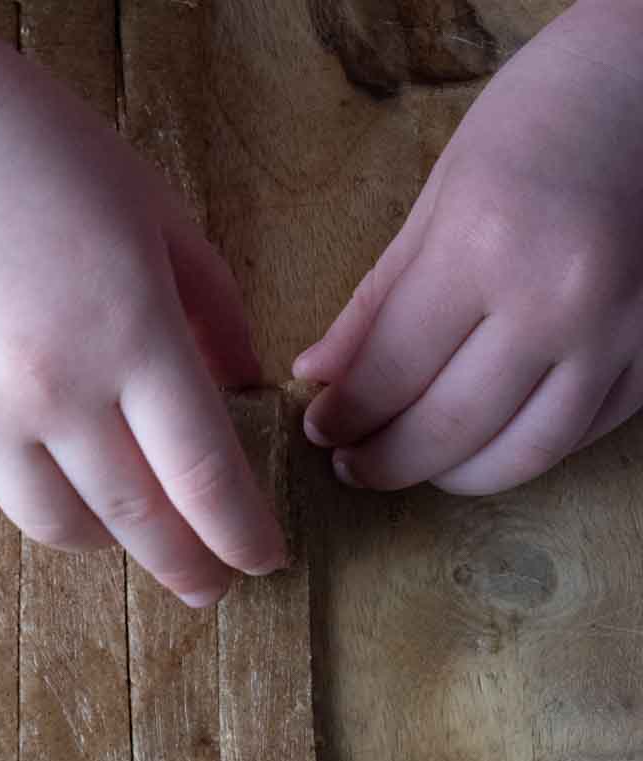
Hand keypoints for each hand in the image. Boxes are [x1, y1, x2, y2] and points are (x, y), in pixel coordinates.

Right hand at [0, 0, 284, 605]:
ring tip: (126, 528)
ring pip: (54, 525)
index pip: (204, 475)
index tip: (263, 560)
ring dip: (105, 540)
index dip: (242, 533)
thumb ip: (211, 308)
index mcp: (128, 328)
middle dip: (186, 566)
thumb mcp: (149, 210)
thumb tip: (242, 391)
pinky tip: (43, 466)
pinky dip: (25, 489)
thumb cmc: (29, 145)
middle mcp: (50, 386)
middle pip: (136, 521)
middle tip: (209, 586)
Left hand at [293, 0, 642, 494]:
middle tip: (351, 464)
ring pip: (521, 454)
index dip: (344, 417)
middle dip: (385, 461)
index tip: (319, 429)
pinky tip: (488, 439)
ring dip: (454, 475)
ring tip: (416, 463)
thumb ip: (379, 296)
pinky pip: (580, 435)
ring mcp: (617, 332)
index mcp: (486, 245)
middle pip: (449, 428)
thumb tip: (317, 375)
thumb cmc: (545, 115)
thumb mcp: (444, 191)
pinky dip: (524, 450)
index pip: (391, 373)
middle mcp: (557, 299)